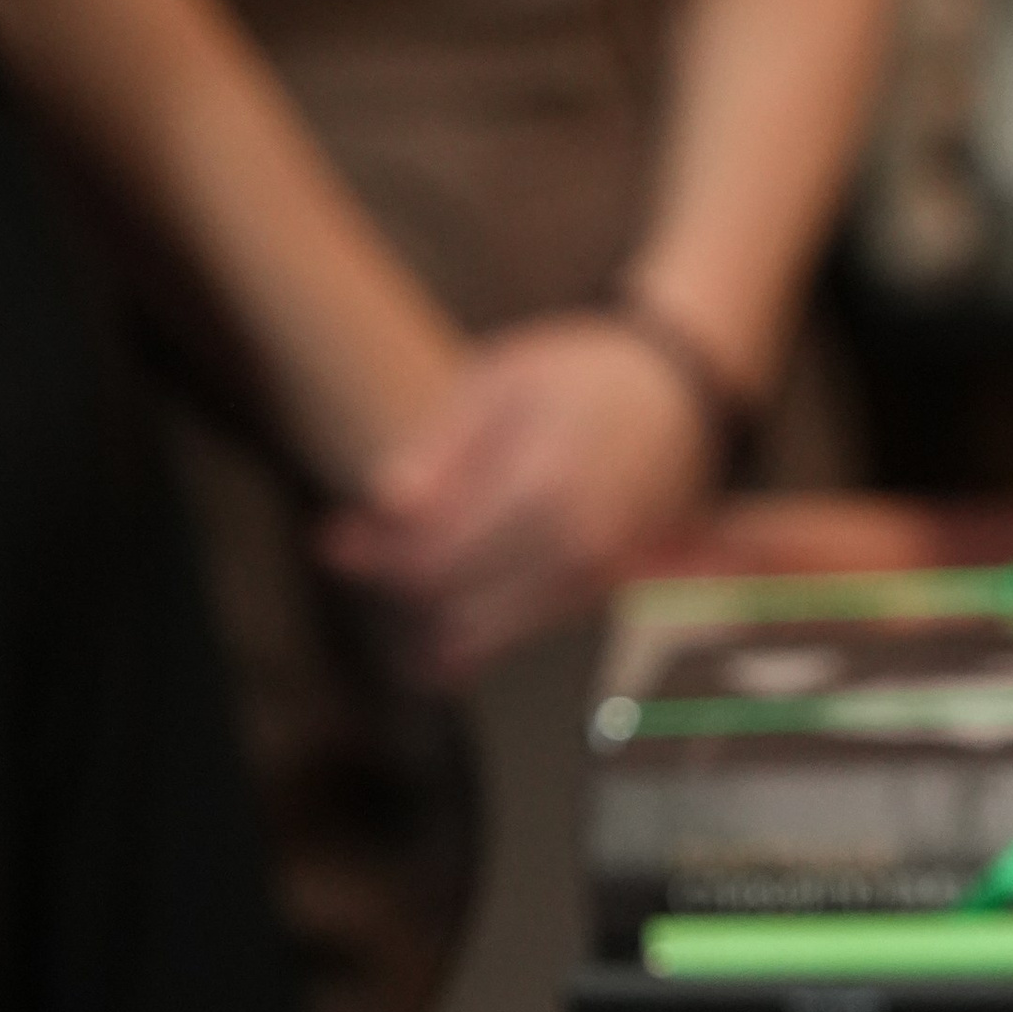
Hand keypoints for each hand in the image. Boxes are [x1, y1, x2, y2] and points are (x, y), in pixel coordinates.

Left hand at [324, 313, 717, 678]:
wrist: (679, 396)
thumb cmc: (580, 376)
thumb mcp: (499, 384)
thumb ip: (440, 451)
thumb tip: (383, 506)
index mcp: (542, 490)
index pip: (434, 556)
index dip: (376, 556)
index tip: (333, 544)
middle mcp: (577, 549)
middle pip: (458, 605)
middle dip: (398, 592)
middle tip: (352, 565)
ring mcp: (598, 581)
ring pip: (494, 635)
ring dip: (435, 629)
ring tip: (389, 617)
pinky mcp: (607, 598)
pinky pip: (528, 631)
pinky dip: (481, 630)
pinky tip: (448, 631)